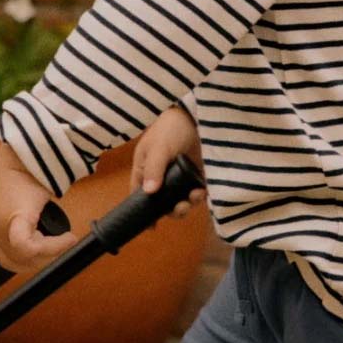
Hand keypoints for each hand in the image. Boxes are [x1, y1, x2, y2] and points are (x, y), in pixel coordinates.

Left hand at [0, 143, 77, 273]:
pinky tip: (69, 237)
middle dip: (44, 258)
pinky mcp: (14, 219)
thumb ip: (31, 214)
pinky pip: (29, 246)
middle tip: (64, 244)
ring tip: (68, 238)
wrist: (27, 148)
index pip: (9, 258)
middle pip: (19, 262)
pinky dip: (54, 245)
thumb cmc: (30, 168)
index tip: (51, 252)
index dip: (31, 261)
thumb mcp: (26, 198)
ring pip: (28, 256)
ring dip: (52, 250)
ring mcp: (0, 227)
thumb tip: (49, 222)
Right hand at [131, 104, 206, 219]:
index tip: (152, 226)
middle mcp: (162, 177)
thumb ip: (154, 169)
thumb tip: (149, 192)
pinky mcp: (196, 176)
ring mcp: (180, 177)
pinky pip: (196, 194)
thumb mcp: (159, 148)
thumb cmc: (170, 128)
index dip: (145, 210)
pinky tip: (202, 192)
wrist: (196, 116)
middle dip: (172, 210)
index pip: (140, 195)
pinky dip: (199, 197)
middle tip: (181, 207)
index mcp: (146, 170)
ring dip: (187, 204)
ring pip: (180, 200)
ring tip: (195, 196)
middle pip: (163, 203)